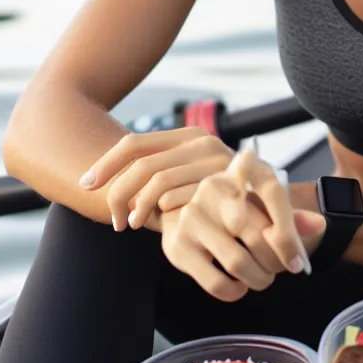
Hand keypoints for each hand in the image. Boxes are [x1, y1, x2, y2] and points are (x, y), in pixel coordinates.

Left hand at [79, 127, 234, 231]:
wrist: (278, 206)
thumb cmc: (228, 198)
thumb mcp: (194, 179)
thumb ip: (167, 176)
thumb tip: (115, 188)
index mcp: (188, 136)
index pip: (134, 143)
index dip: (105, 163)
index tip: (84, 185)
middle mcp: (200, 141)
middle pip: (140, 164)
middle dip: (118, 193)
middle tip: (115, 222)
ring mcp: (212, 160)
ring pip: (156, 182)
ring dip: (139, 207)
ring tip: (134, 226)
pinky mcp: (221, 181)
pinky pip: (178, 197)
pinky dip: (164, 211)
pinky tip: (164, 225)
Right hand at [160, 152, 325, 301]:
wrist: (183, 208)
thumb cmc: (234, 207)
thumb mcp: (263, 203)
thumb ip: (290, 216)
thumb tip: (317, 225)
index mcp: (240, 170)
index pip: (273, 194)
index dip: (289, 233)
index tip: (297, 261)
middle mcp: (213, 188)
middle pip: (256, 234)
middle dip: (275, 261)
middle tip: (280, 269)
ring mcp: (192, 216)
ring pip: (237, 262)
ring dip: (258, 278)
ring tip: (262, 277)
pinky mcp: (177, 244)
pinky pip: (215, 282)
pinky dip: (234, 291)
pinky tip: (238, 284)